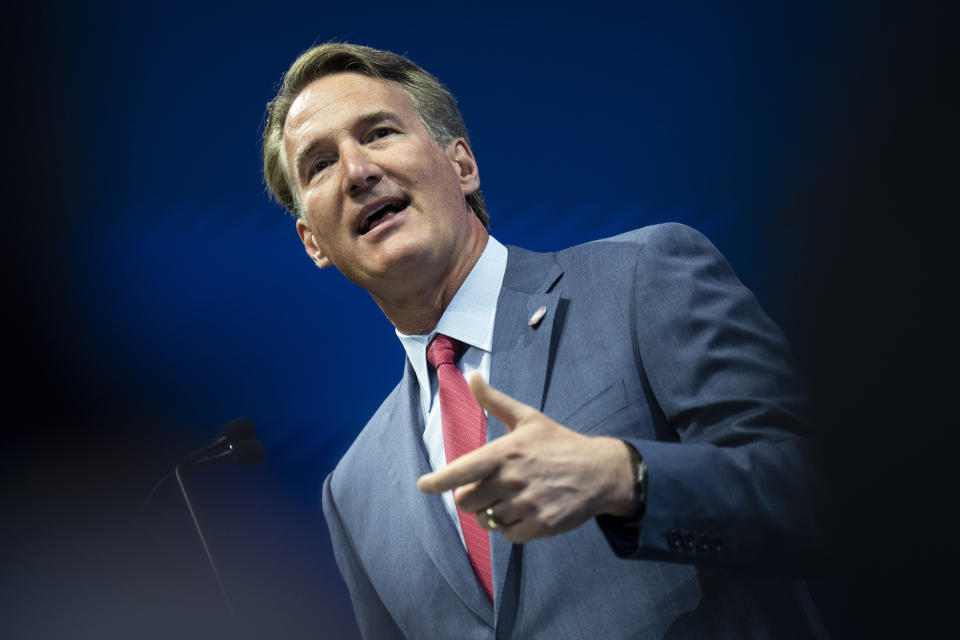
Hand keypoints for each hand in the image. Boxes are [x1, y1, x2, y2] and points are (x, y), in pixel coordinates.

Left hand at [417, 374, 638, 542]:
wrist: (601, 472)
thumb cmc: (559, 443)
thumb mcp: (528, 418)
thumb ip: (495, 401)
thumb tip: (471, 376)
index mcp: (505, 452)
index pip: (462, 470)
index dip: (438, 481)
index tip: (423, 485)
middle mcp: (513, 479)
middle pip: (467, 502)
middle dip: (470, 499)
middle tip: (485, 491)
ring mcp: (527, 504)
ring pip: (487, 520)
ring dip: (492, 513)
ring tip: (511, 499)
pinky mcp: (541, 525)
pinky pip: (508, 535)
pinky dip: (511, 527)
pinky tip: (526, 511)